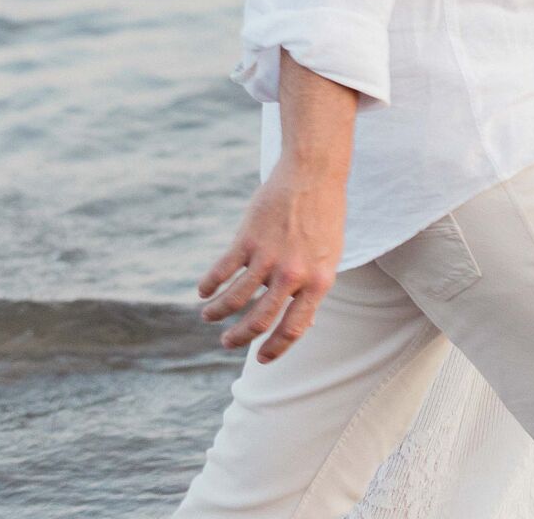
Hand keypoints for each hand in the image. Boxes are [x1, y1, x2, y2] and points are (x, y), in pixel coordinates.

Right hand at [197, 154, 346, 362]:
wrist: (313, 174)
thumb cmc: (324, 216)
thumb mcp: (330, 256)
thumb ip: (314, 289)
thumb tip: (304, 324)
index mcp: (318, 281)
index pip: (294, 328)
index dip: (275, 349)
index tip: (261, 359)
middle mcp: (293, 274)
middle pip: (259, 320)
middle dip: (239, 338)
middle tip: (227, 343)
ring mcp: (269, 256)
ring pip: (235, 299)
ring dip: (218, 314)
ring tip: (209, 316)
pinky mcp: (248, 238)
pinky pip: (222, 271)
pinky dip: (209, 285)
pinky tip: (203, 291)